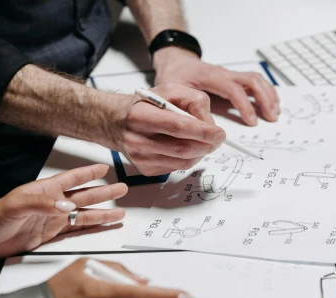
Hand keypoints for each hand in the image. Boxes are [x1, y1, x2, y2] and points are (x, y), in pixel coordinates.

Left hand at [0, 164, 126, 258]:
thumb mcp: (17, 205)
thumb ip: (43, 204)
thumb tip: (67, 206)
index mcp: (45, 191)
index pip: (71, 179)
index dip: (88, 173)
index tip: (103, 168)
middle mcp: (53, 203)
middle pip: (84, 196)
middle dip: (104, 192)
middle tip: (121, 189)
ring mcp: (54, 219)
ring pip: (84, 214)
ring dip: (102, 213)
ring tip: (120, 212)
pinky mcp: (53, 235)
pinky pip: (77, 230)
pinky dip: (92, 228)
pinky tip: (102, 227)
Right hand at [101, 83, 225, 175]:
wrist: (115, 122)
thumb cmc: (143, 105)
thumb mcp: (168, 90)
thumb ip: (193, 100)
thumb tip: (209, 123)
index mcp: (140, 116)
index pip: (178, 127)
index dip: (203, 132)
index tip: (220, 133)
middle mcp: (137, 139)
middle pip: (182, 148)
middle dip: (207, 145)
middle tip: (218, 139)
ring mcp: (140, 158)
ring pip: (183, 162)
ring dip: (200, 153)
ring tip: (204, 142)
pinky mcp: (145, 169)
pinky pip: (176, 168)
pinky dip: (189, 159)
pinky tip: (186, 147)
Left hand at [153, 47, 280, 125]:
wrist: (175, 61)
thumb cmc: (175, 76)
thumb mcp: (174, 91)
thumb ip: (188, 107)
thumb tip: (205, 126)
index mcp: (210, 75)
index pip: (233, 89)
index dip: (245, 106)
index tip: (252, 122)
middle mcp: (224, 73)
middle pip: (251, 80)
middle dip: (264, 99)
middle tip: (270, 117)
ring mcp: (230, 74)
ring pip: (256, 79)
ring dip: (268, 95)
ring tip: (275, 112)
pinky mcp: (233, 79)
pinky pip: (254, 82)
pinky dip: (266, 92)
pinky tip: (271, 104)